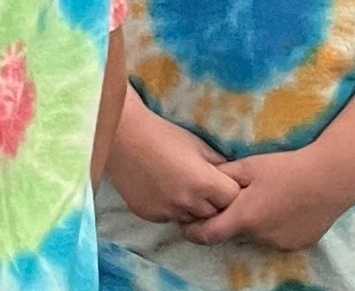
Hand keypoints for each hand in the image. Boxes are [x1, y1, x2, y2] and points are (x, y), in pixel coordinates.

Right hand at [105, 101, 242, 225]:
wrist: (122, 137)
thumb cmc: (162, 134)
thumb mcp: (198, 145)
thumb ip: (217, 165)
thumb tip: (231, 178)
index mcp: (203, 182)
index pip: (232, 199)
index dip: (229, 190)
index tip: (221, 182)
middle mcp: (187, 202)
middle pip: (213, 214)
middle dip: (212, 202)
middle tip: (201, 185)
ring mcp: (167, 211)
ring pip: (191, 219)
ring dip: (191, 208)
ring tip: (180, 187)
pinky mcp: (149, 214)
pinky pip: (169, 217)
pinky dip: (170, 208)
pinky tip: (161, 189)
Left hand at [182, 147, 354, 250]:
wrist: (332, 177)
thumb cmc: (287, 168)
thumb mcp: (249, 166)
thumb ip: (223, 176)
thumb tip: (204, 181)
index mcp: (243, 218)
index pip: (207, 235)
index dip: (194, 231)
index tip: (188, 224)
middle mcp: (260, 237)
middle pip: (235, 233)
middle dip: (231, 220)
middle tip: (239, 199)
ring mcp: (280, 242)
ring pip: (257, 236)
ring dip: (255, 223)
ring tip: (268, 199)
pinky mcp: (298, 243)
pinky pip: (277, 237)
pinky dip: (275, 226)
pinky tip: (286, 206)